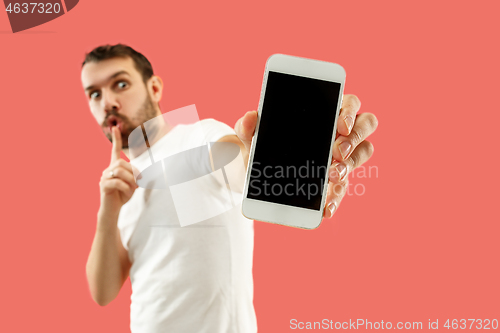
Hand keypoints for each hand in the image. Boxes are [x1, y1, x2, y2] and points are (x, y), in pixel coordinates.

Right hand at [99, 126, 138, 214]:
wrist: (113, 209)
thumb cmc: (123, 195)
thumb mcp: (133, 184)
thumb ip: (136, 176)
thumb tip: (143, 175)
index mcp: (114, 167)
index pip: (115, 151)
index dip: (116, 139)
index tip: (115, 127)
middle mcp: (107, 170)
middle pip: (121, 163)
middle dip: (133, 172)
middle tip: (139, 182)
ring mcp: (104, 177)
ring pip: (119, 172)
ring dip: (130, 180)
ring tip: (134, 188)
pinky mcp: (104, 186)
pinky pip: (117, 182)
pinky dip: (126, 188)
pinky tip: (128, 193)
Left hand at [235, 94, 377, 220]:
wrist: (258, 169)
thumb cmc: (264, 141)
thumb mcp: (252, 134)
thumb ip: (248, 125)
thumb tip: (250, 118)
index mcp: (326, 110)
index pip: (349, 103)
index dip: (349, 112)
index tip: (340, 125)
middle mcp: (341, 130)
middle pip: (365, 124)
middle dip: (354, 139)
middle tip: (337, 153)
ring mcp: (343, 155)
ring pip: (364, 152)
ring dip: (352, 164)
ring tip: (332, 175)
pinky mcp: (337, 179)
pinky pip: (345, 187)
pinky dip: (337, 198)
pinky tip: (326, 208)